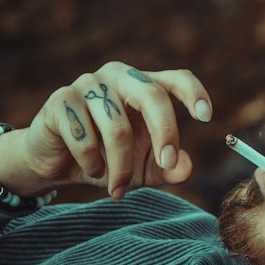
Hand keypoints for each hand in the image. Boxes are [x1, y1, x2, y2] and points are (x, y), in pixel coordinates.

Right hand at [0, 63, 213, 198]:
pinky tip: (90, 169)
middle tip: (168, 165)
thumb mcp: (143, 169)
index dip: (193, 93)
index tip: (206, 117)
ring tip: (117, 188)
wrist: (57, 163)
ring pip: (116, 127)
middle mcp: (119, 77)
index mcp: (144, 87)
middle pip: (152, 95)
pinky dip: (91, 162)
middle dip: (165, 133)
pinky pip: (84, 136)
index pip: (175, 79)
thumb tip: (186, 169)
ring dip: (120, 166)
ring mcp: (88, 84)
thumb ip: (167, 168)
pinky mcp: (61, 100)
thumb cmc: (107, 159)